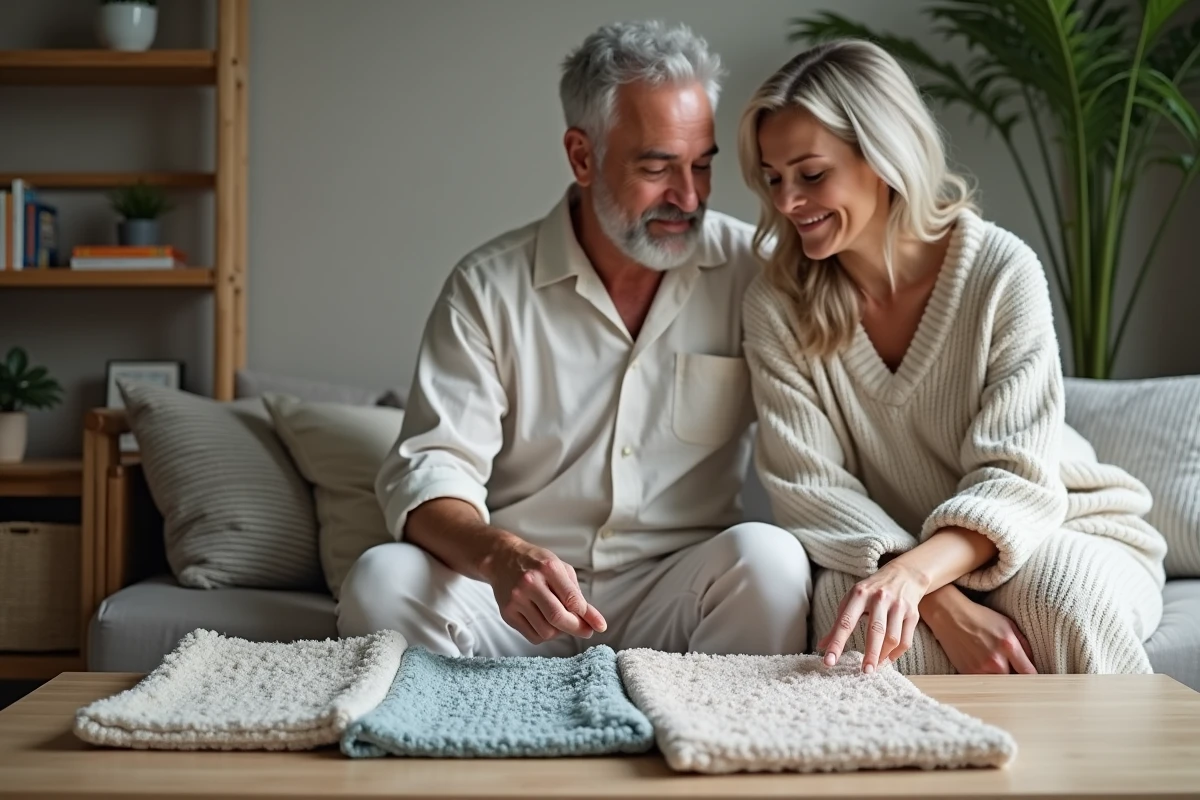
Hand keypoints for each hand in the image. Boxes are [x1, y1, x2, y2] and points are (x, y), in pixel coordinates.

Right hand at [482, 535, 606, 644]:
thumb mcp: (560, 569)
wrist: (501, 559)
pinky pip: (532, 636)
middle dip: (577, 629)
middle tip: (586, 631)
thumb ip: (577, 594)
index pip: (572, 599)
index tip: (599, 626)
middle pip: (558, 617)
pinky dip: (544, 635)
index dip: (588, 616)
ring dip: (559, 632)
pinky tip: (546, 623)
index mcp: (548, 568)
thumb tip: (595, 622)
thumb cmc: (537, 564)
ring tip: (561, 621)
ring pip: (546, 631)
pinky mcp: (507, 613)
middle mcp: (530, 583)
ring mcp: (516, 599)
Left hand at [818, 562, 926, 672]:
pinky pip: (905, 641)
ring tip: (873, 667)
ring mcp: (898, 606)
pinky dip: (895, 655)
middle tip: (864, 672)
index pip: (845, 622)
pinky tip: (886, 660)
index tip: (829, 661)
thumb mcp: (852, 600)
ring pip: (892, 638)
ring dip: (882, 656)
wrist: (904, 575)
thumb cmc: (871, 590)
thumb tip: (821, 646)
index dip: (836, 643)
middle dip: (870, 654)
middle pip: (875, 631)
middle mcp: (880, 598)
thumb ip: (838, 623)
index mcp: (859, 594)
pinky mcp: (912, 614)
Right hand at [923, 588, 1036, 673]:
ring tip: (997, 669)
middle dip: (1016, 678)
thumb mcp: (1007, 624)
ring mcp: (980, 669)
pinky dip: (987, 680)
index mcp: (1008, 645)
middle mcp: (995, 660)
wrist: (948, 615)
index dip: (1034, 679)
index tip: (1035, 681)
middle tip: (1015, 674)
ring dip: (1002, 680)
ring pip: (1000, 686)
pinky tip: (984, 668)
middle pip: (1015, 682)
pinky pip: (984, 684)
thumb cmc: (979, 617)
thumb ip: (1024, 645)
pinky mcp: (967, 673)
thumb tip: (1032, 664)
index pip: (1029, 673)